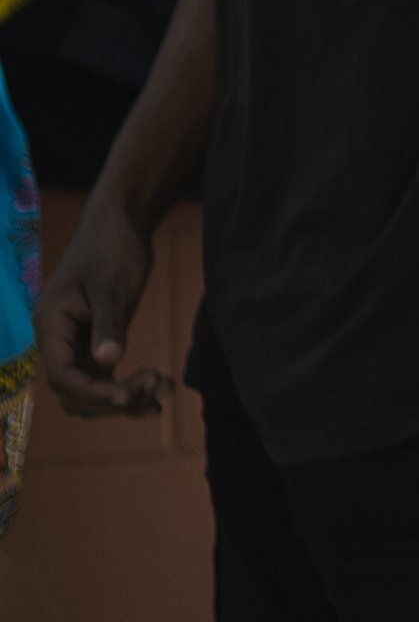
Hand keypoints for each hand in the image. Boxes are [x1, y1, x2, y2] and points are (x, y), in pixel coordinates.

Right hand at [38, 199, 167, 419]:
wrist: (120, 223)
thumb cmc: (112, 247)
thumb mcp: (111, 284)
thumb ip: (109, 322)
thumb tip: (107, 362)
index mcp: (51, 326)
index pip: (61, 375)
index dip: (91, 392)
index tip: (127, 395)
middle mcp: (58, 341)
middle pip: (74, 392)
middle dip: (112, 397)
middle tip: (157, 384)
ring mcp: (77, 344)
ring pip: (91, 390)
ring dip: (125, 398)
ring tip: (165, 389)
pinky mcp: (97, 343)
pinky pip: (106, 377)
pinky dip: (130, 387)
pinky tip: (161, 391)